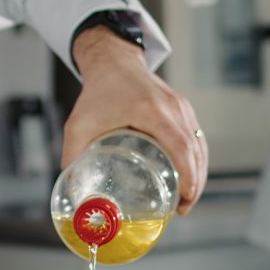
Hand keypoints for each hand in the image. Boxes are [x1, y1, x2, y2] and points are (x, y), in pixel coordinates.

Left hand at [66, 25, 207, 215]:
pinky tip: (189, 177)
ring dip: (199, 173)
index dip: (188, 174)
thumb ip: (72, 152)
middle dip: (195, 182)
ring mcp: (181, 107)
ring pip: (200, 144)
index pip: (180, 145)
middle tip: (183, 208)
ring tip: (186, 199)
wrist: (113, 61)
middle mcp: (172, 108)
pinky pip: (196, 137)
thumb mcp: (79, 123)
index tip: (185, 197)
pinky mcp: (182, 108)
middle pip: (195, 149)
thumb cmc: (98, 91)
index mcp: (152, 111)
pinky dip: (196, 159)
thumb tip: (70, 183)